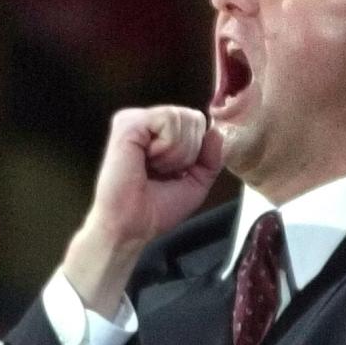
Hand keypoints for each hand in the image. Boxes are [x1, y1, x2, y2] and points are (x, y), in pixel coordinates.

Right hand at [63, 106, 222, 317]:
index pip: (197, 123)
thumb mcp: (196, 184)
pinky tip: (147, 160)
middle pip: (193, 118)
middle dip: (188, 153)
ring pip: (183, 118)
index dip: (196, 152)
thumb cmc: (155, 211)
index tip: (173, 174)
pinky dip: (167, 146)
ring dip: (177, 153)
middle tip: (161, 172)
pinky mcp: (128, 122)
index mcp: (158, 135)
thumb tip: (217, 132)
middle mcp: (146, 123)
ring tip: (153, 168)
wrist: (131, 227)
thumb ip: (211, 158)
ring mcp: (135, 120)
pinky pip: (169, 119)